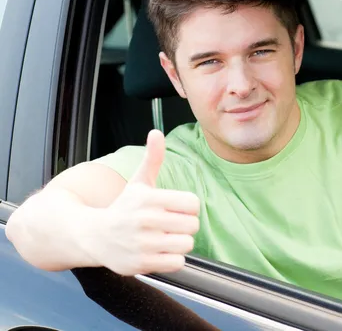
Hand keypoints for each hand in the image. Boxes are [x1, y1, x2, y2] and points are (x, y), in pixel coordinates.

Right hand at [88, 130, 199, 275]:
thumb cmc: (123, 207)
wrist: (93, 236)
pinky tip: (159, 252)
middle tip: (170, 225)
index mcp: (148, 198)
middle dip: (185, 226)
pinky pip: (177, 263)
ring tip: (165, 238)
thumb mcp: (138, 182)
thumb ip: (152, 158)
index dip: (188, 207)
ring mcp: (142, 243)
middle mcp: (145, 220)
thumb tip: (156, 132)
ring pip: (186, 244)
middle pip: (193, 225)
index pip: (192, 203)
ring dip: (179, 243)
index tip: (176, 208)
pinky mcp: (141, 263)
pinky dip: (172, 259)